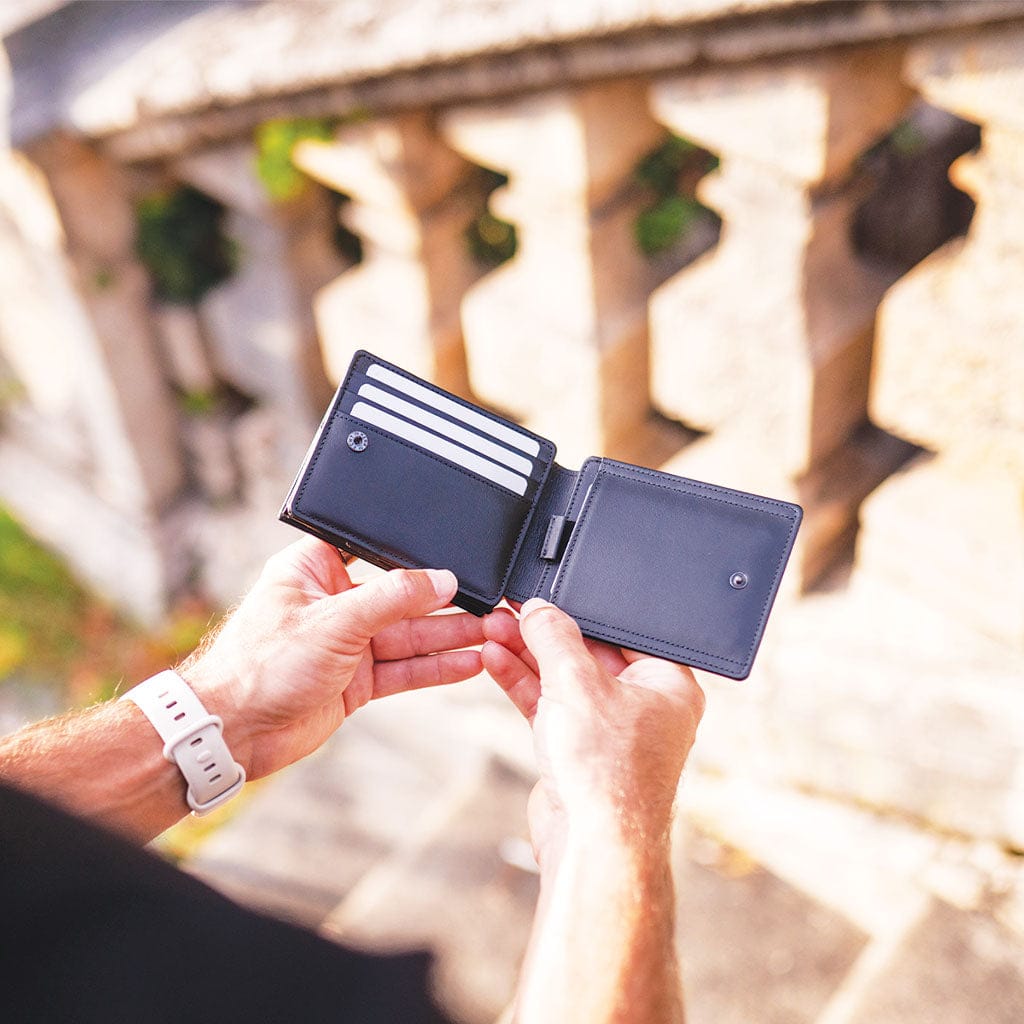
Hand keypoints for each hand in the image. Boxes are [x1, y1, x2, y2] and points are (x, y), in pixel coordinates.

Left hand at [180, 537, 503, 780]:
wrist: (234, 732)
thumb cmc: (257, 666)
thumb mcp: (333, 620)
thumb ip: (392, 599)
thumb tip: (440, 580)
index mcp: (316, 569)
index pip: (376, 551)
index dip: (415, 555)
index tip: (457, 557)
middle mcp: (335, 603)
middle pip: (402, 597)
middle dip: (445, 603)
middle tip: (490, 603)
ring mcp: (347, 643)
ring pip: (409, 635)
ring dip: (449, 636)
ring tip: (494, 632)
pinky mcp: (356, 679)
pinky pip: (404, 669)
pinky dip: (435, 668)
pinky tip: (469, 663)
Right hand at [482, 599, 703, 868]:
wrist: (591, 845)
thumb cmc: (609, 773)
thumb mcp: (577, 683)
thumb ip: (554, 638)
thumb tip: (538, 609)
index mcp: (667, 684)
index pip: (621, 631)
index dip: (582, 609)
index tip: (548, 594)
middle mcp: (642, 705)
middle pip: (588, 652)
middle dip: (544, 632)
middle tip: (511, 608)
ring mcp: (607, 729)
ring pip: (563, 679)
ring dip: (526, 654)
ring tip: (492, 626)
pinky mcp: (577, 749)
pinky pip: (549, 705)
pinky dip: (522, 684)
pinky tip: (495, 659)